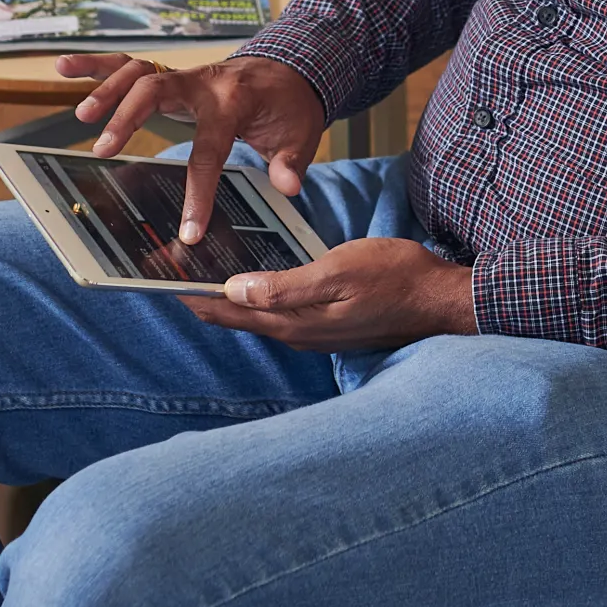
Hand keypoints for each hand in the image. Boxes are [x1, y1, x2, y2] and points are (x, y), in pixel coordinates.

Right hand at [58, 52, 326, 243]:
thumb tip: (287, 187)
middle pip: (157, 90)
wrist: (295, 66)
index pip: (210, 149)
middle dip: (128, 118)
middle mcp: (203, 82)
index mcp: (235, 101)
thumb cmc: (291, 106)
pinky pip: (129, 64)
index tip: (189, 229)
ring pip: (138, 71)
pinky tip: (63, 68)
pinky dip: (96, 65)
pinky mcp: (172, 75)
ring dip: (107, 89)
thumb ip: (290, 162)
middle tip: (103, 151)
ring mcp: (184, 75)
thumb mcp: (302, 135)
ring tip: (81, 116)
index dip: (200, 191)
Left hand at [180, 238, 478, 351]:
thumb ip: (286, 285)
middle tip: (173, 280)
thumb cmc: (396, 278)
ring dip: (231, 303)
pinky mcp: (330, 327)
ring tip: (204, 283)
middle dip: (206, 302)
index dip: (197, 300)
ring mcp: (317, 334)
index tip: (164, 285)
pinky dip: (260, 302)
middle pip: (240, 320)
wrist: (442, 300)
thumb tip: (235, 291)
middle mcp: (300, 334)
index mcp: (296, 322)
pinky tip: (257, 286)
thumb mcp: (338, 271)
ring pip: (260, 319)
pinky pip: (283, 316)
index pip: (232, 314)